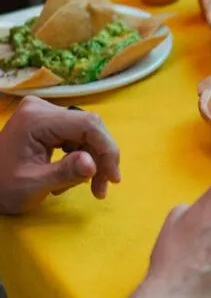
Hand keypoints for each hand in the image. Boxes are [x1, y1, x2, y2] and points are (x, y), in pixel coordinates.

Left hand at [0, 97, 120, 214]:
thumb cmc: (1, 188)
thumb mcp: (32, 186)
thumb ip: (65, 173)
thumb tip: (94, 164)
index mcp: (36, 119)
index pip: (87, 125)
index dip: (107, 149)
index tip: (113, 178)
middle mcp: (42, 108)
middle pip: (88, 127)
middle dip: (101, 157)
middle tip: (103, 186)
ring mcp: (44, 113)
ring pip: (85, 132)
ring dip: (93, 159)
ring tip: (89, 186)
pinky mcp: (46, 122)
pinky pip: (76, 135)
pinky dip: (82, 156)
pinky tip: (74, 173)